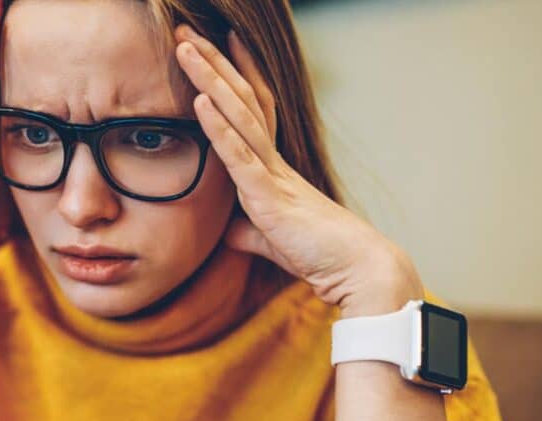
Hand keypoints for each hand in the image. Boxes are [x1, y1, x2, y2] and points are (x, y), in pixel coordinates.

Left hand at [173, 25, 422, 316]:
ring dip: (209, 79)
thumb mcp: (273, 240)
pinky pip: (239, 155)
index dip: (237, 74)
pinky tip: (201, 100)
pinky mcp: (269, 196)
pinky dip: (218, 127)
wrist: (356, 271)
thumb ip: (250, 232)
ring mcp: (272, 173)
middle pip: (241, 98)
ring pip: (237, 115)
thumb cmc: (320, 255)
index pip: (253, 109)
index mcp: (275, 167)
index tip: (221, 41)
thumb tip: (231, 233)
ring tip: (185, 46)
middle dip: (213, 62)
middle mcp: (274, 161)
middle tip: (186, 29)